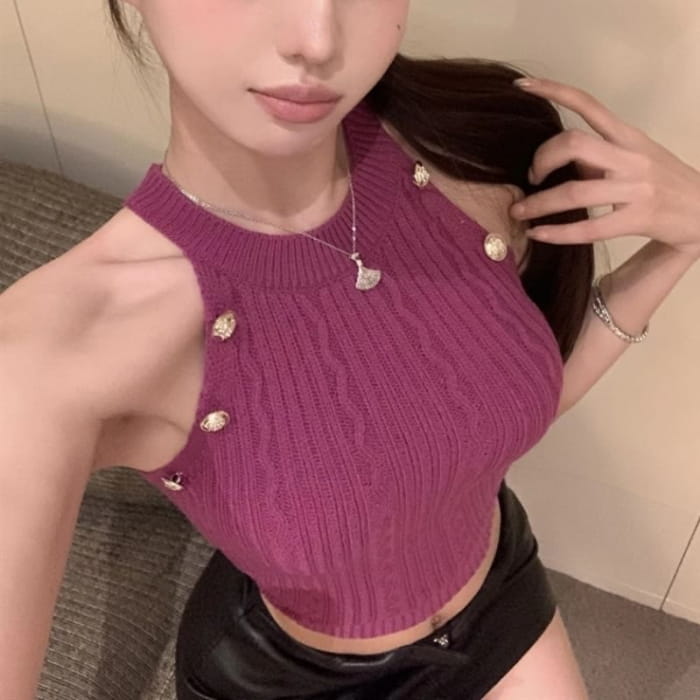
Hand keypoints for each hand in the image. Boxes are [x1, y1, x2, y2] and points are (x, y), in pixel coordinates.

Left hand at [509, 76, 699, 262]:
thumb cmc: (660, 183)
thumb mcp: (633, 157)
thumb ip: (596, 156)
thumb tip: (555, 158)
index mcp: (628, 136)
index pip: (588, 104)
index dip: (554, 91)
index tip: (523, 86)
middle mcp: (631, 157)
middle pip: (574, 144)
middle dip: (542, 158)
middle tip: (531, 177)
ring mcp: (636, 188)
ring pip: (575, 191)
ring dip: (539, 203)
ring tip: (519, 211)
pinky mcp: (639, 219)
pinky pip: (589, 228)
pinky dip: (557, 232)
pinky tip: (538, 234)